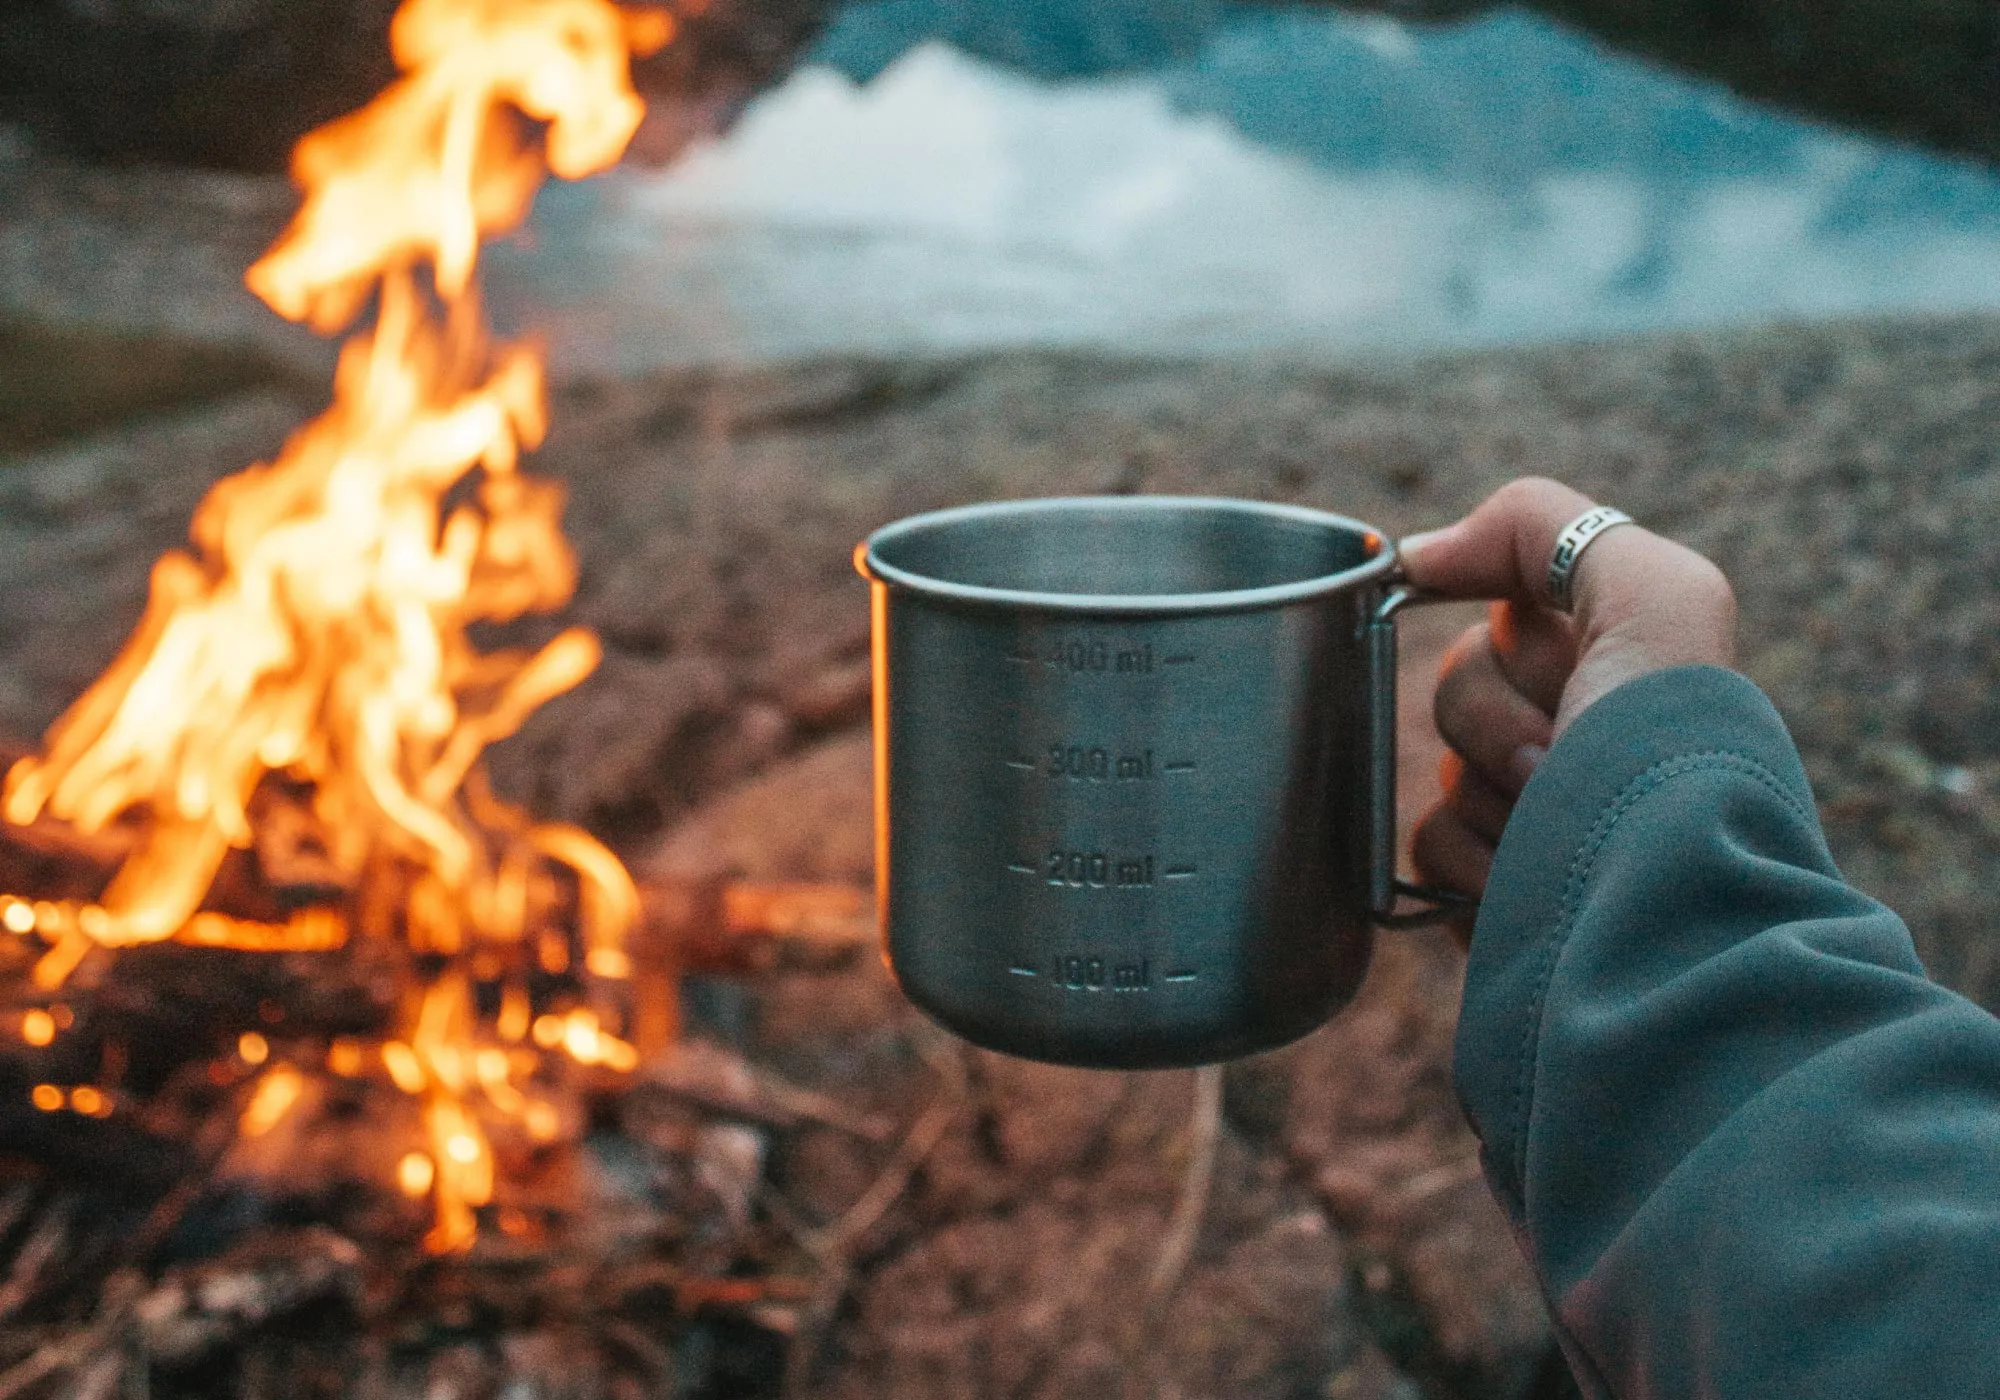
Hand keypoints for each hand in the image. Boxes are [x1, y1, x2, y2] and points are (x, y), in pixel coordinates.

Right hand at [1398, 477, 1737, 914]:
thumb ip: (1542, 527)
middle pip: (1460, 683)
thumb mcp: (1657, 594)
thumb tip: (1415, 554)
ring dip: (1491, 796)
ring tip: (1558, 829)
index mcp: (1620, 663)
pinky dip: (1471, 863)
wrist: (1661, 919)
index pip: (1508, 611)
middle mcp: (1578, 732)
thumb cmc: (1669, 753)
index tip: (1537, 656)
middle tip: (1560, 753)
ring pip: (1439, 767)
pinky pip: (1424, 845)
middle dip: (1499, 718)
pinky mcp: (1491, 886)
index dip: (1514, 641)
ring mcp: (1530, 813)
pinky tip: (1527, 880)